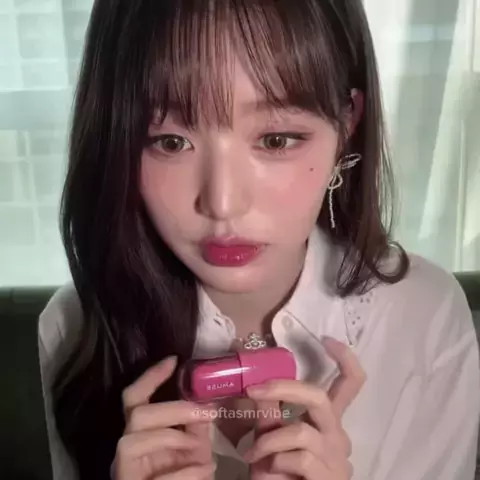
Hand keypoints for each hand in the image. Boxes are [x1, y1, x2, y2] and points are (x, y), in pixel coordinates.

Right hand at [111, 356, 215, 479]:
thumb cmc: (183, 477)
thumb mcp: (194, 450)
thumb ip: (196, 427)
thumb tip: (205, 402)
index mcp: (141, 433)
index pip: (134, 398)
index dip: (150, 377)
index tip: (174, 360)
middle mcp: (128, 449)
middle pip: (136, 415)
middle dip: (174, 409)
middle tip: (209, 411)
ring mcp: (125, 470)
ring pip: (131, 440)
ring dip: (173, 439)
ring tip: (202, 449)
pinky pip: (153, 477)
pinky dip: (184, 472)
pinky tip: (206, 471)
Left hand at [245, 337, 364, 478]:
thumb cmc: (285, 474)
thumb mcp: (274, 441)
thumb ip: (270, 418)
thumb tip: (257, 389)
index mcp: (328, 422)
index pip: (350, 386)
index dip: (345, 360)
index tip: (327, 340)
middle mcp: (337, 436)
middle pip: (320, 398)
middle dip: (284, 388)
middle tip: (254, 390)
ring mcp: (336, 459)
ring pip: (299, 432)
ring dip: (267, 442)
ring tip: (250, 457)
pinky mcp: (329, 478)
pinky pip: (297, 459)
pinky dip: (273, 465)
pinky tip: (265, 475)